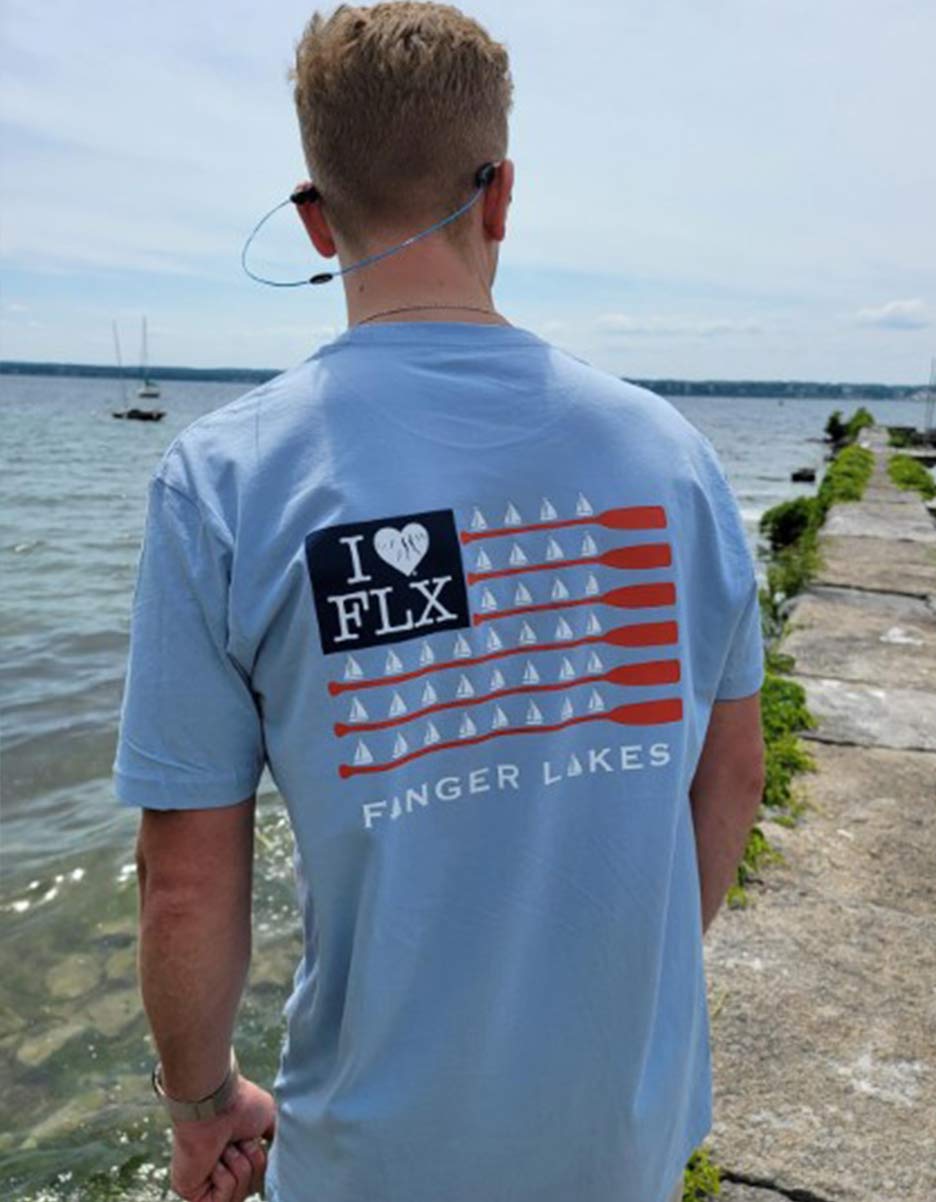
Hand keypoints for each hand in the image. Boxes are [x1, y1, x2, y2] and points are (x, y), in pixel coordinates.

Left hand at [169, 1076, 275, 1201]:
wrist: (215, 1102)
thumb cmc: (239, 1103)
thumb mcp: (269, 1118)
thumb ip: (275, 1139)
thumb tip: (280, 1151)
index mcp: (237, 1152)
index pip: (258, 1177)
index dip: (261, 1162)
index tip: (253, 1140)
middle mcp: (221, 1167)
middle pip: (253, 1188)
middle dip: (253, 1163)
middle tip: (240, 1141)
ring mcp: (205, 1181)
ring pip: (240, 1196)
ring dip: (239, 1167)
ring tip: (225, 1148)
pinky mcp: (191, 1193)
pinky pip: (223, 1201)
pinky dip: (224, 1179)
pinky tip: (213, 1161)